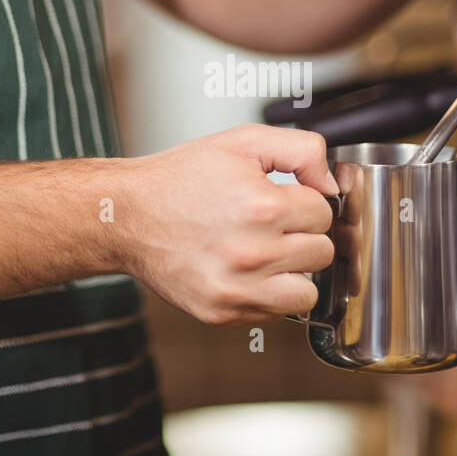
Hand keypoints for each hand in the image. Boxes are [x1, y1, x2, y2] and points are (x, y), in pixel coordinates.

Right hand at [119, 125, 337, 324]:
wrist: (126, 216)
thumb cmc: (179, 179)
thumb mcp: (242, 142)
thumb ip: (300, 151)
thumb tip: (330, 183)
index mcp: (261, 207)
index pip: (323, 212)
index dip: (305, 202)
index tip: (284, 201)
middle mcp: (252, 252)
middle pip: (321, 252)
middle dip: (303, 235)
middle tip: (274, 226)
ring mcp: (237, 288)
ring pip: (307, 292)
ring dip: (295, 272)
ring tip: (269, 253)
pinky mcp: (222, 312)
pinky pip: (275, 313)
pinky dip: (268, 294)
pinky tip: (247, 271)